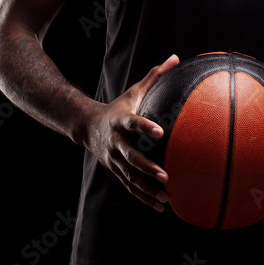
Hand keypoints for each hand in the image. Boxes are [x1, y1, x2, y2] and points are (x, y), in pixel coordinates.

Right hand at [83, 54, 179, 212]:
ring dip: (147, 188)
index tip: (159, 132)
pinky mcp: (116, 171)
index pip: (133, 123)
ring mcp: (114, 159)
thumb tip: (175, 58)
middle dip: (147, 167)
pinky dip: (144, 197)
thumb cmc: (119, 107)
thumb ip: (155, 76)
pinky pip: (130, 187)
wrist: (87, 126)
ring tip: (166, 197)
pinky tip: (160, 207)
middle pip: (131, 157)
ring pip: (130, 177)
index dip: (145, 126)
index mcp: (121, 121)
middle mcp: (116, 142)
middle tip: (165, 175)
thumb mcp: (134, 91)